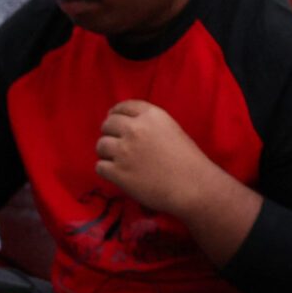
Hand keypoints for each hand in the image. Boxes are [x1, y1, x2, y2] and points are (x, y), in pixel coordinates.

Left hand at [97, 99, 229, 218]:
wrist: (192, 185)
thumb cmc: (187, 159)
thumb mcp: (171, 129)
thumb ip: (149, 124)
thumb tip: (127, 127)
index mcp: (152, 116)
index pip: (124, 107)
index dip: (116, 113)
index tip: (114, 120)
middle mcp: (135, 129)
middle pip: (108, 124)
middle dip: (109, 132)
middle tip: (116, 143)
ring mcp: (124, 151)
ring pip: (100, 145)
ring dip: (106, 152)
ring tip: (117, 160)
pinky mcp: (117, 172)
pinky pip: (99, 166)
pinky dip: (106, 170)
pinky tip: (118, 173)